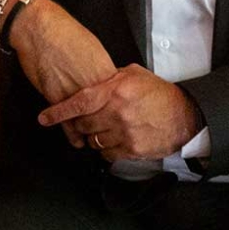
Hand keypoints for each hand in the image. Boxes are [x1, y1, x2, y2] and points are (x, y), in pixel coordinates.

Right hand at [7, 0, 115, 139]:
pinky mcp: (56, 97)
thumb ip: (101, 69)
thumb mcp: (93, 48)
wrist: (39, 28)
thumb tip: (106, 80)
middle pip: (105, 116)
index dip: (119, 115)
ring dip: (90, 134)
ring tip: (94, 143)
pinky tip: (75, 140)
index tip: (120, 121)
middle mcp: (93, 87)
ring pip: (87, 122)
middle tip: (109, 138)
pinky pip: (67, 121)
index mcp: (105, 74)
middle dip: (107, 129)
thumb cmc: (64, 32)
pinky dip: (71, 133)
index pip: (118, 103)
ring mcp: (74, 93)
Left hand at [39, 64, 203, 161]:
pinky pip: (108, 154)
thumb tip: (88, 79)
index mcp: (114, 92)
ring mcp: (126, 133)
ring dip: (91, 137)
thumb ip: (108, 78)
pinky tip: (110, 141)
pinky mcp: (134, 150)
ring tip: (98, 130)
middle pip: (83, 124)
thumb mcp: (132, 75)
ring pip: (94, 141)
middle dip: (77, 124)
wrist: (185, 115)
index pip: (78, 104)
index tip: (44, 118)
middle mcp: (117, 113)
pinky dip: (104, 150)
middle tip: (79, 122)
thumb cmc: (158, 93)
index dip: (58, 112)